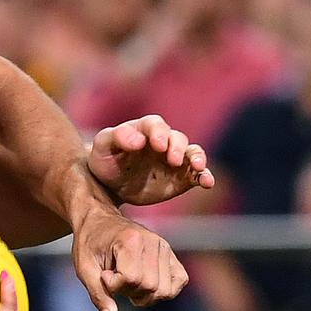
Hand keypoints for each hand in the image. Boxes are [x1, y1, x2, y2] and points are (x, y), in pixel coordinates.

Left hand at [72, 202, 188, 310]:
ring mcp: (165, 246)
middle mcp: (153, 241)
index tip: (104, 275)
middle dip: (129, 291)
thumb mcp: (84, 268)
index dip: (115, 285)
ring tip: (128, 281)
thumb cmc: (89, 244)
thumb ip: (98, 294)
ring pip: (165, 289)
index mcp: (130, 240)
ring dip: (145, 294)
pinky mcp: (170, 253)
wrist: (98, 220)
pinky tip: (144, 283)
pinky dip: (164, 290)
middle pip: (150, 287)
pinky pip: (179, 281)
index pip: (132, 278)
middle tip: (115, 279)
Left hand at [89, 114, 214, 204]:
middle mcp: (164, 141)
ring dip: (198, 158)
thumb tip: (138, 140)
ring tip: (198, 167)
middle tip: (173, 160)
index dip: (158, 133)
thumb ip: (116, 137)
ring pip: (193, 153)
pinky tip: (207, 182)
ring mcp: (175, 159)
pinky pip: (198, 174)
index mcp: (143, 130)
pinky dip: (205, 176)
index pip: (155, 125)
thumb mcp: (102, 147)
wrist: (111, 184)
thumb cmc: (106, 159)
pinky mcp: (182, 177)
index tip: (158, 145)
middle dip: (177, 147)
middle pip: (177, 138)